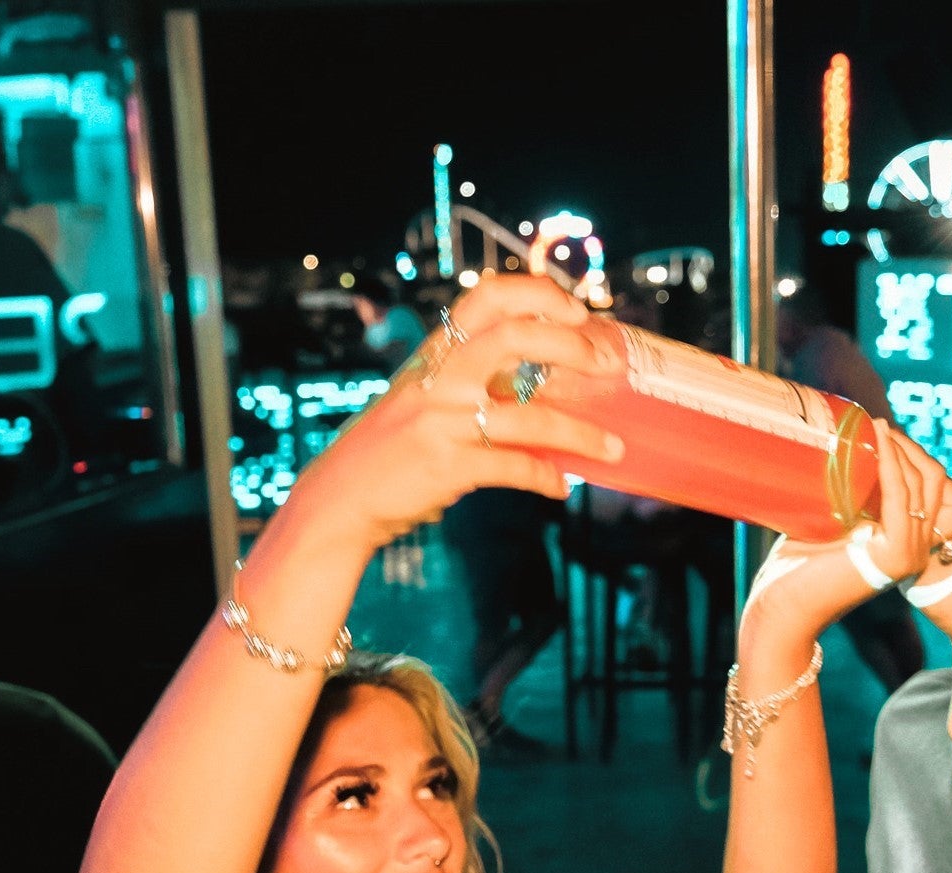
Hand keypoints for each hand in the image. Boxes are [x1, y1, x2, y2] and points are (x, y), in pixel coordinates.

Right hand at [286, 274, 627, 551]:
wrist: (338, 500)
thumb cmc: (391, 450)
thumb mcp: (422, 398)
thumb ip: (470, 382)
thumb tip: (546, 379)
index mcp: (435, 355)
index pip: (486, 297)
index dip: (538, 294)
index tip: (579, 310)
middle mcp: (438, 379)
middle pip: (511, 337)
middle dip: (570, 346)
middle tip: (608, 366)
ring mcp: (441, 421)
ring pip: (529, 417)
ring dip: (581, 434)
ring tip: (613, 448)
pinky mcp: (446, 465)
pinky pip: (513, 467)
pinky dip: (546, 477)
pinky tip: (561, 486)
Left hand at [740, 420, 951, 644]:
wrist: (783, 607)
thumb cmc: (797, 566)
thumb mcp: (831, 522)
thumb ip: (848, 498)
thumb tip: (841, 449)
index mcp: (907, 544)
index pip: (927, 489)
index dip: (911, 455)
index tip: (881, 430)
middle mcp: (918, 551)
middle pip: (931, 482)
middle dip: (909, 447)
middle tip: (877, 426)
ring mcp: (911, 554)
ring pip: (920, 484)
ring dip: (900, 449)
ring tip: (875, 427)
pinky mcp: (896, 554)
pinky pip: (899, 497)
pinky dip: (890, 464)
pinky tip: (879, 441)